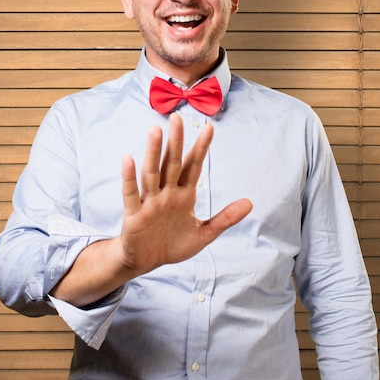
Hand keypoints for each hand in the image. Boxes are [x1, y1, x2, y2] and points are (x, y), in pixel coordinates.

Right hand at [119, 113, 252, 274]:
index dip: (201, 148)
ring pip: (152, 173)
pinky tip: (129, 159)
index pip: (193, 167)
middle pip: (172, 163)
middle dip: (176, 141)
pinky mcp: (134, 214)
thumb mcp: (204, 234)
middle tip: (177, 117)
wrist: (146, 262)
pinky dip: (129, 177)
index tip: (210, 128)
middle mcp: (166, 193)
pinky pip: (131, 193)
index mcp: (183, 195)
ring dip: (153, 152)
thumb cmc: (173, 244)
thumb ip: (225, 218)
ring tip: (155, 131)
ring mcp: (149, 201)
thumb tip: (250, 202)